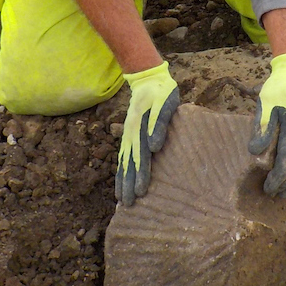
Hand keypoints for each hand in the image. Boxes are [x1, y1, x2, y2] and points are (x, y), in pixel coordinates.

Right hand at [116, 61, 180, 205]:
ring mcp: (128, 135)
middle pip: (129, 164)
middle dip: (128, 185)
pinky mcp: (129, 135)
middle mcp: (130, 134)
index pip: (140, 157)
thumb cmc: (161, 92)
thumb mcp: (164, 103)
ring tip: (121, 200)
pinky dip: (121, 171)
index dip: (140, 175)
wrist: (149, 80)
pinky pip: (123, 156)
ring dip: (122, 181)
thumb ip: (159, 124)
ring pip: (123, 162)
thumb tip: (154, 147)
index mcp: (139, 128)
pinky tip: (122, 181)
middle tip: (128, 206)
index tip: (140, 193)